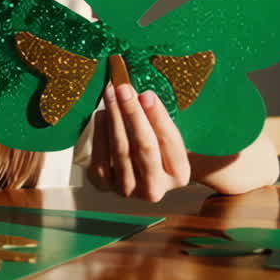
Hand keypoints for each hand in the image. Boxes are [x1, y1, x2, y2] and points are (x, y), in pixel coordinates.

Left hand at [86, 83, 191, 201]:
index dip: (157, 117)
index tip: (146, 94)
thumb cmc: (156, 148)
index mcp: (179, 175)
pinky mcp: (105, 187)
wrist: (137, 172)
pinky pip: (100, 159)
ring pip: (121, 152)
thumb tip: (143, 96)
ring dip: (114, 119)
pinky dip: (100, 134)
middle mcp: (155, 189)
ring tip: (111, 95)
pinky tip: (101, 114)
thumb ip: (157, 118)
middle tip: (123, 88)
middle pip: (144, 147)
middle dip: (133, 114)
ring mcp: (129, 191)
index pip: (169, 142)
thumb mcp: (165, 135)